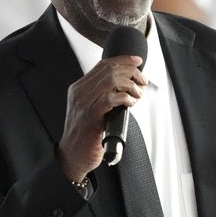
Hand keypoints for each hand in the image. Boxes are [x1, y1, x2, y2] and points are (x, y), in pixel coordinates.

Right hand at [58, 54, 144, 183]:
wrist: (72, 156)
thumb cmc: (85, 135)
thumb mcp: (90, 109)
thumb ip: (102, 95)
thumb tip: (126, 85)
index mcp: (79, 88)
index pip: (102, 64)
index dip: (123, 60)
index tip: (137, 62)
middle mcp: (80, 93)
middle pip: (109, 70)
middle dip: (131, 72)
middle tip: (142, 81)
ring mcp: (84, 104)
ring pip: (111, 81)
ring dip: (130, 85)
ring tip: (137, 94)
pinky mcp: (91, 116)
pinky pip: (111, 99)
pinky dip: (125, 98)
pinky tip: (130, 103)